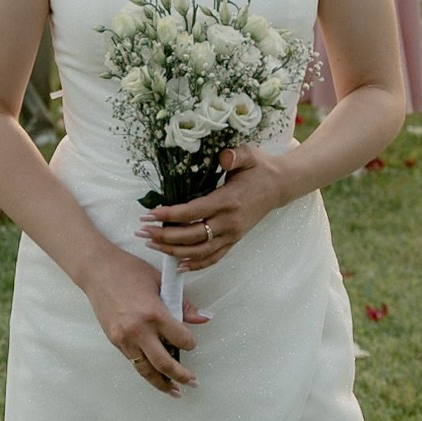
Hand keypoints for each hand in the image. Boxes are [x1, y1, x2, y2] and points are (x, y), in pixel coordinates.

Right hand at [85, 250, 206, 395]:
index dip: (190, 343)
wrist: (97, 270)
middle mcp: (138, 330)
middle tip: (193, 382)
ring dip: (161, 383)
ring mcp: (124, 338)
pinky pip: (133, 360)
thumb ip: (182, 304)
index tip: (192, 343)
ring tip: (174, 391)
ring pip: (145, 369)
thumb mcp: (160, 282)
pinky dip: (145, 369)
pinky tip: (154, 373)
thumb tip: (204, 318)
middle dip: (181, 375)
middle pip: (164, 363)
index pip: (180, 339)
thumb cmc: (129, 271)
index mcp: (154, 313)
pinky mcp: (114, 340)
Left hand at [138, 147, 286, 272]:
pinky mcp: (234, 241)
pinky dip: (196, 264)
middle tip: (142, 230)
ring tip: (151, 244)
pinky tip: (179, 265)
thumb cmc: (259, 168)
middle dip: (164, 235)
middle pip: (191, 236)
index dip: (170, 215)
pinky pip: (214, 258)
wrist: (279, 186)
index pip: (193, 212)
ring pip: (199, 251)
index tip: (150, 213)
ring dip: (173, 251)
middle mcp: (229, 222)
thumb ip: (235, 155)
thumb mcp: (248, 155)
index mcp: (228, 201)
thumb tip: (223, 156)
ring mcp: (232, 235)